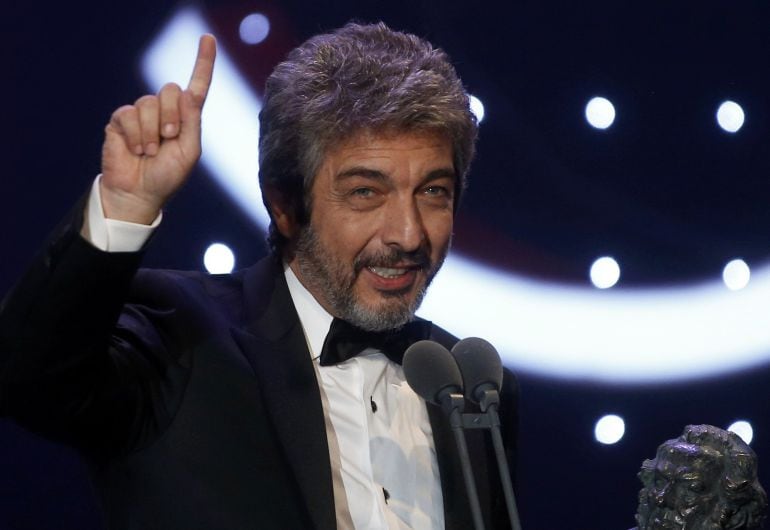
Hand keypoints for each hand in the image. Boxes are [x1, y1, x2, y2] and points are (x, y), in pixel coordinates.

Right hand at [99, 34, 216, 223]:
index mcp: (185, 118)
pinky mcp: (120, 120)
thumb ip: (191, 123)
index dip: (203, 62)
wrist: (139, 193)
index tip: (207, 39)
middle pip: (170, 89)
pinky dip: (135, 135)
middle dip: (171, 116)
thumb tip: (189, 93)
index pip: (196, 86)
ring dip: (151, 132)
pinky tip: (135, 150)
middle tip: (167, 139)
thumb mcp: (188, 152)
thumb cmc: (166, 176)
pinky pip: (128, 114)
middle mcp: (164, 111)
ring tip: (150, 151)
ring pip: (149, 102)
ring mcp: (141, 114)